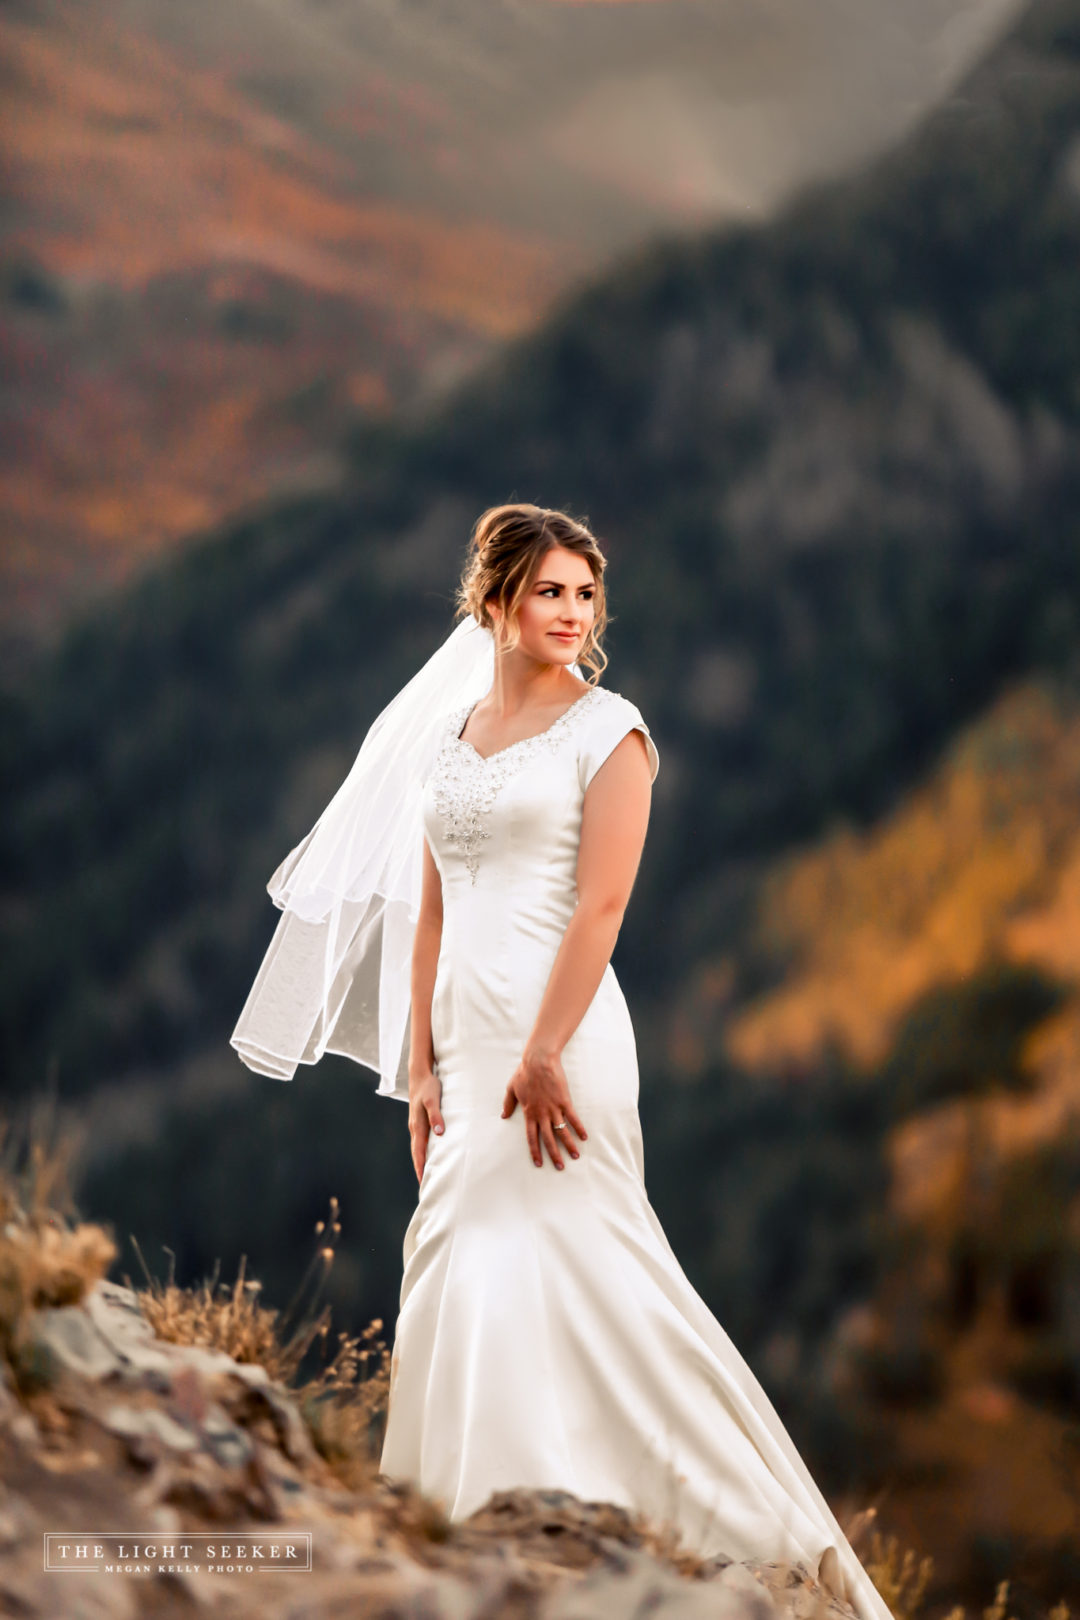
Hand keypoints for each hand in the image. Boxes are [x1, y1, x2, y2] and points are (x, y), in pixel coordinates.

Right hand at [408, 1068, 444, 1183]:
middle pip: (417, 1153)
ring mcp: (416, 1124)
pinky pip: (421, 1140)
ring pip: (418, 1148)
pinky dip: (423, 1151)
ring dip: (421, 1161)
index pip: (419, 1152)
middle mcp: (415, 1127)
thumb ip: (436, 1116)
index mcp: (417, 1125)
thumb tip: (439, 1133)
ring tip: (426, 1174)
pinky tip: (430, 1154)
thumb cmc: (429, 1087)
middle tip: (424, 1185)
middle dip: (420, 1169)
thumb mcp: (433, 1100)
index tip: (424, 1182)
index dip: (421, 1167)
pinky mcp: (419, 1120)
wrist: (420, 1074)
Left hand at [501, 1047, 586, 1169]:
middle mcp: (541, 1114)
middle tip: (560, 1167)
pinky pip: (573, 1118)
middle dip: (554, 1155)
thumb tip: (503, 1116)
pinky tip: (584, 1136)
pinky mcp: (564, 1101)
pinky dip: (579, 1128)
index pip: (532, 1137)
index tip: (538, 1163)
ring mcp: (554, 1109)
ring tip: (575, 1156)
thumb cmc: (524, 1073)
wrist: (538, 1061)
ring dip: (569, 1145)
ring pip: (562, 1132)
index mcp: (529, 1113)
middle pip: (548, 1139)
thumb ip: (508, 1104)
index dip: (535, 1151)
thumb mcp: (511, 1089)